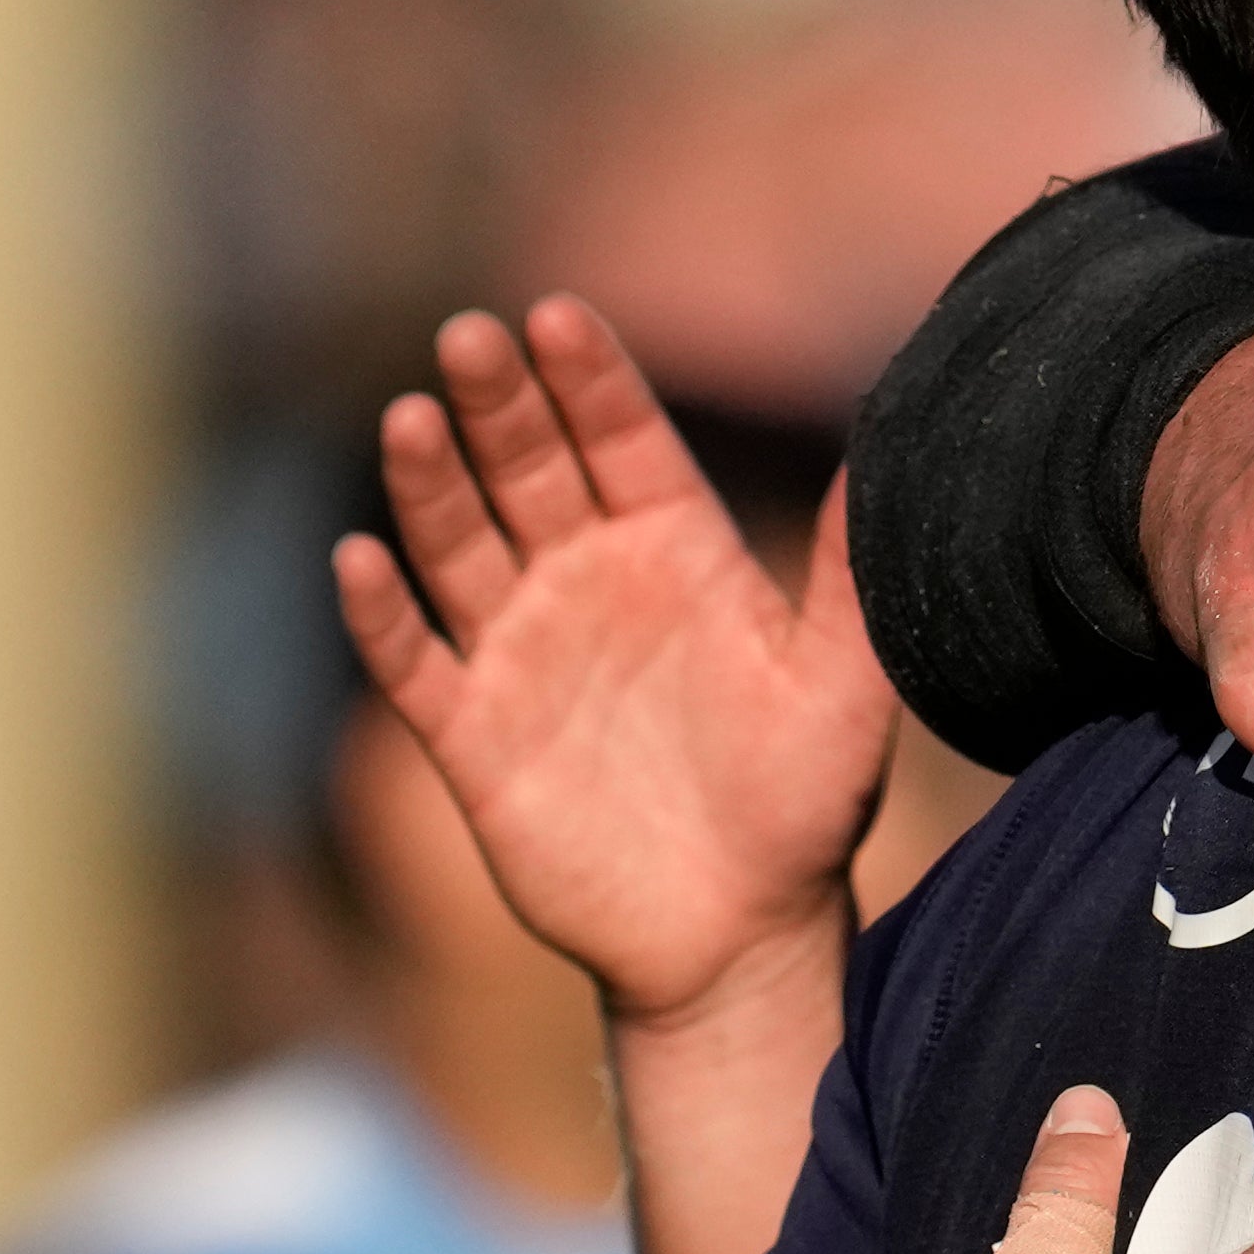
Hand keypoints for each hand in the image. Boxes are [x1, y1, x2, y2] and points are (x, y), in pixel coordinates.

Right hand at [332, 298, 893, 1027]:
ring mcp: (521, 652)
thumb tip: (892, 453)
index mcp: (675, 549)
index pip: (621, 438)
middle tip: (470, 336)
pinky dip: (381, 615)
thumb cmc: (804, 806)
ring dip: (430, 484)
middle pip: (528, 468)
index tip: (558, 315)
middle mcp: (587, 581)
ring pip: (459, 546)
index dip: (589, 378)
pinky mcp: (472, 735)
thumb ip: (849, 575)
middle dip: (498, 402)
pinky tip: (361, 559)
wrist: (740, 938)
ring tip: (411, 420)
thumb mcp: (844, 687)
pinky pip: (413, 663)